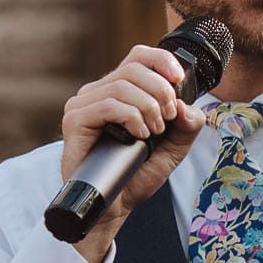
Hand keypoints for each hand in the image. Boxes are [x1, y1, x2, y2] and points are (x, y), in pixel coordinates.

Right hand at [60, 43, 206, 262]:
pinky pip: (107, 104)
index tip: (179, 79)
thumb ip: (187, 125)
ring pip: (122, 85)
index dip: (162, 60)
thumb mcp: (174, 148)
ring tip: (154, 132)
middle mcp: (99, 92)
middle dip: (161, 91)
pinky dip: (130, 117)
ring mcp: (83, 105)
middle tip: (169, 119)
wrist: (115, 206)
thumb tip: (187, 105)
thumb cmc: (138, 174)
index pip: (139, 56)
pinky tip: (139, 135)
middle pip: (134, 68)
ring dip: (148, 107)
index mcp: (120, 91)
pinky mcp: (75, 121)